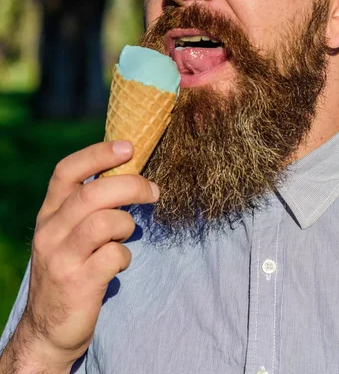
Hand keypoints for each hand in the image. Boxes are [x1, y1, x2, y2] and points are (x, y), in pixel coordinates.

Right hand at [2, 140, 158, 371]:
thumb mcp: (67, 234)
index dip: (99, 154)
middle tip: (153, 191)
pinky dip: (125, 256)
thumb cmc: (70, 270)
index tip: (129, 146)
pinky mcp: (77, 283)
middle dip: (131, 185)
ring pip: (104, 221)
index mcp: (49, 214)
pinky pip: (113, 256)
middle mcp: (50, 231)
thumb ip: (87, 207)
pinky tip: (119, 264)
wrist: (48, 329)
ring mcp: (61, 258)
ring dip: (126, 224)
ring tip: (125, 235)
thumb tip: (127, 174)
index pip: (67, 171)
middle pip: (93, 192)